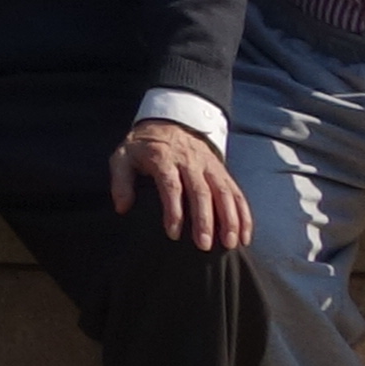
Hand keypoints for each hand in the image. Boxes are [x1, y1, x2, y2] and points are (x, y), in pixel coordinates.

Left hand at [115, 114, 252, 247]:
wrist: (170, 120)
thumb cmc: (144, 146)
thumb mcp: (123, 156)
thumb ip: (120, 181)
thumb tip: (122, 208)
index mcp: (164, 158)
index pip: (171, 185)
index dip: (173, 210)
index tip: (173, 234)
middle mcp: (190, 161)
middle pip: (200, 191)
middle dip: (204, 220)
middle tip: (204, 245)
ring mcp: (209, 166)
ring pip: (223, 192)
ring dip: (229, 219)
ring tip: (229, 243)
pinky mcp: (222, 171)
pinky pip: (236, 193)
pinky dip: (243, 214)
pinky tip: (244, 235)